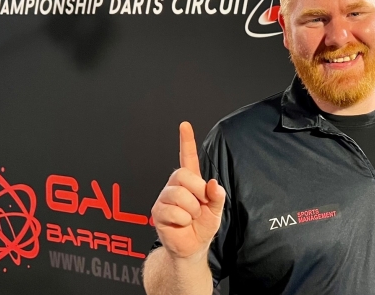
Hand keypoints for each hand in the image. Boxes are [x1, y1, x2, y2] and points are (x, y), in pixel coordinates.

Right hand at [151, 122, 226, 260]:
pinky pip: (172, 210)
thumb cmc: (202, 226)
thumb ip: (217, 196)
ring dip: (191, 209)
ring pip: (178, 194)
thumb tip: (213, 184)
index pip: (188, 158)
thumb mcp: (216, 211)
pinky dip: (182, 219)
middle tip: (200, 205)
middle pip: (182, 174)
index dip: (186, 142)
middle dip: (196, 191)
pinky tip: (181, 223)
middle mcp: (175, 186)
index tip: (185, 125)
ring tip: (191, 217)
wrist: (192, 247)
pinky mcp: (157, 212)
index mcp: (190, 182)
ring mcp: (164, 198)